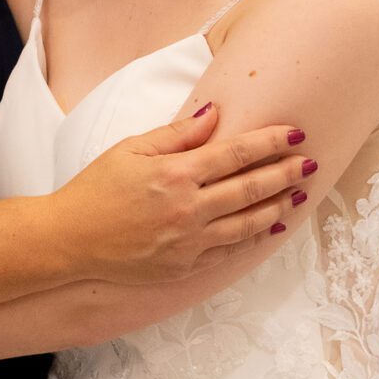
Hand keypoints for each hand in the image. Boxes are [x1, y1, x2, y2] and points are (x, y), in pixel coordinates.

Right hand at [53, 104, 310, 282]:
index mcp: (175, 173)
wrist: (70, 240)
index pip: (236, 153)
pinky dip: (255, 235)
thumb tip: (214, 113)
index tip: (295, 133)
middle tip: (308, 163)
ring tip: (298, 193)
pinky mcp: (187, 264)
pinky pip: (231, 248)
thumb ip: (176, 135)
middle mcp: (189, 207)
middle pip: (251, 187)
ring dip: (278, 205)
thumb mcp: (130, 150)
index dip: (269, 141)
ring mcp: (190, 240)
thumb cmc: (95, 190)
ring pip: (249, 221)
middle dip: (285, 172)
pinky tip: (271, 225)